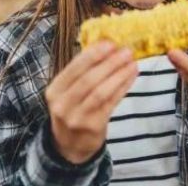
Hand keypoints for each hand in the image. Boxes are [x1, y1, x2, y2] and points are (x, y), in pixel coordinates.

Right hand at [45, 42, 137, 163]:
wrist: (70, 145)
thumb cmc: (73, 108)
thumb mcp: (68, 91)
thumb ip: (82, 70)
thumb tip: (106, 43)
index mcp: (55, 90)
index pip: (74, 69)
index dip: (92, 55)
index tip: (109, 42)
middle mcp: (63, 104)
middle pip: (88, 80)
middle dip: (109, 63)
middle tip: (126, 50)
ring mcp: (77, 117)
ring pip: (101, 92)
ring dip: (119, 74)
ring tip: (132, 62)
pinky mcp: (93, 126)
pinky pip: (111, 102)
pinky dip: (123, 87)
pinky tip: (132, 75)